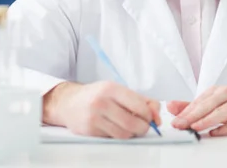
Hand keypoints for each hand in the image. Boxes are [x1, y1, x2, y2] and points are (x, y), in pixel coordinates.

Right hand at [43, 81, 160, 138]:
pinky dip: (118, 135)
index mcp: (111, 88)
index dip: (149, 115)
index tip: (150, 117)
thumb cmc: (98, 95)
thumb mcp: (119, 91)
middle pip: (133, 123)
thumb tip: (157, 117)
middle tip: (143, 126)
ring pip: (124, 134)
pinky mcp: (89, 130)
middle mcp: (102, 102)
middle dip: (143, 127)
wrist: (69, 102)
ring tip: (129, 126)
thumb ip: (142, 101)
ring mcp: (94, 117)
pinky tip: (115, 127)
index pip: (139, 106)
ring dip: (131, 133)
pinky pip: (112, 138)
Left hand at [169, 86, 226, 135]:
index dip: (185, 111)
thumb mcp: (217, 101)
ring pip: (220, 111)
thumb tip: (173, 107)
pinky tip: (216, 132)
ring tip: (194, 127)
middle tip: (178, 124)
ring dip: (206, 119)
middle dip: (191, 115)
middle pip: (206, 104)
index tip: (174, 120)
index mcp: (216, 90)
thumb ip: (195, 106)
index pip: (198, 101)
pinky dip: (225, 127)